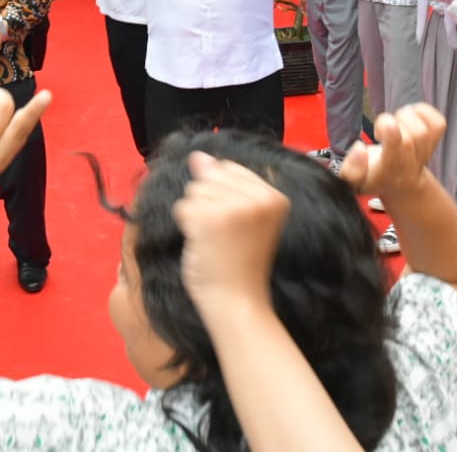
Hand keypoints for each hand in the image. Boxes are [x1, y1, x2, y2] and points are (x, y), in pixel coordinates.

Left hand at [172, 151, 288, 315]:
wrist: (238, 301)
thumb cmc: (241, 264)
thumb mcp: (245, 218)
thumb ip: (225, 184)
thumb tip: (198, 155)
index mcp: (275, 196)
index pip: (229, 168)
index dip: (223, 195)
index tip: (235, 226)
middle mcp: (259, 198)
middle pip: (210, 176)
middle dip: (208, 202)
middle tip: (224, 236)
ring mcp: (235, 207)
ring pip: (194, 191)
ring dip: (196, 216)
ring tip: (215, 241)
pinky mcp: (210, 219)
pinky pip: (182, 207)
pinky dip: (186, 226)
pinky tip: (203, 245)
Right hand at [339, 103, 446, 201]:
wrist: (401, 185)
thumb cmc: (374, 177)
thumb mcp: (353, 182)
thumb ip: (350, 169)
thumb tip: (360, 148)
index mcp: (389, 169)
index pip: (396, 150)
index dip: (390, 132)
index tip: (378, 131)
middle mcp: (410, 162)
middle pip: (410, 137)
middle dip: (389, 123)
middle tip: (380, 130)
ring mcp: (425, 151)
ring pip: (423, 129)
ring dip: (404, 117)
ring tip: (395, 124)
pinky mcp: (435, 140)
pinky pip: (438, 122)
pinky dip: (423, 112)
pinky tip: (410, 117)